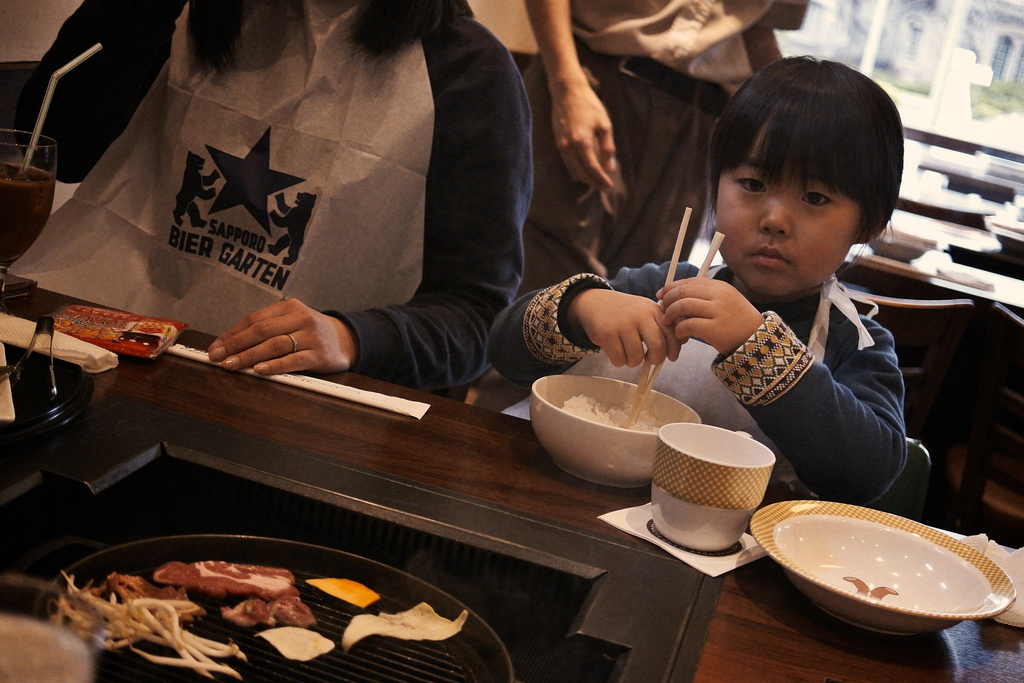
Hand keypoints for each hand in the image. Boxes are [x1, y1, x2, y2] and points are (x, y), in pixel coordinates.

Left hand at [207, 298, 357, 374]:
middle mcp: (300, 318)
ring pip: (274, 345)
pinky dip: (274, 366)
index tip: (216, 348)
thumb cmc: (311, 333)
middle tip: (218, 357)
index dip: (232, 333)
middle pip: (261, 330)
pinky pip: (293, 360)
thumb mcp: (292, 322)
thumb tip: (230, 345)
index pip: (254, 319)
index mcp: (289, 307)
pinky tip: (259, 371)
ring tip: (232, 365)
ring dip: (249, 356)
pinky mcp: (319, 355)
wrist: (347, 341)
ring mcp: (310, 336)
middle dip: (236, 345)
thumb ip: (268, 329)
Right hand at [549, 81, 616, 189]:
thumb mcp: (604, 124)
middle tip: (605, 187)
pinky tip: (586, 171)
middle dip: (593, 182)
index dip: (601, 179)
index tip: (610, 186)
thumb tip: (610, 168)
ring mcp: (561, 146)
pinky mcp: (558, 143)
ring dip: (585, 178)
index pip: (592, 168)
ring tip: (597, 182)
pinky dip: (577, 170)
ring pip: (573, 170)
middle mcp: (568, 147)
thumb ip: (607, 147)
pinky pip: (568, 162)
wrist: (567, 92)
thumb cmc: (588, 105)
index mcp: (582, 141)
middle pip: (581, 173)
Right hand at [569, 289, 680, 366]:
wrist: (595, 303)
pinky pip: (619, 360)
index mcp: (652, 310)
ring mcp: (622, 325)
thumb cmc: (625, 312)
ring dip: (633, 361)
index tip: (672, 356)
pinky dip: (619, 361)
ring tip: (629, 353)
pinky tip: (616, 351)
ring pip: (636, 357)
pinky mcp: (607, 334)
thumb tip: (680, 344)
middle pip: (657, 346)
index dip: (674, 349)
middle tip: (650, 359)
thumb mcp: (645, 312)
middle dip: (656, 359)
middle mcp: (639, 316)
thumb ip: (662, 325)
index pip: (671, 332)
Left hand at [658, 279, 764, 355]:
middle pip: (683, 291)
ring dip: (669, 314)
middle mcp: (719, 296)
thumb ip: (706, 294)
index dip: (672, 287)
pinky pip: (687, 325)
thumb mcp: (726, 300)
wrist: (757, 341)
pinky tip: (679, 334)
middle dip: (667, 299)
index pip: (690, 281)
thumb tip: (676, 292)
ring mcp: (718, 312)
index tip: (661, 294)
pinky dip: (678, 329)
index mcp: (720, 287)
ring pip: (682, 306)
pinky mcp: (715, 329)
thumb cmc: (737, 321)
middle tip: (661, 309)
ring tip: (667, 322)